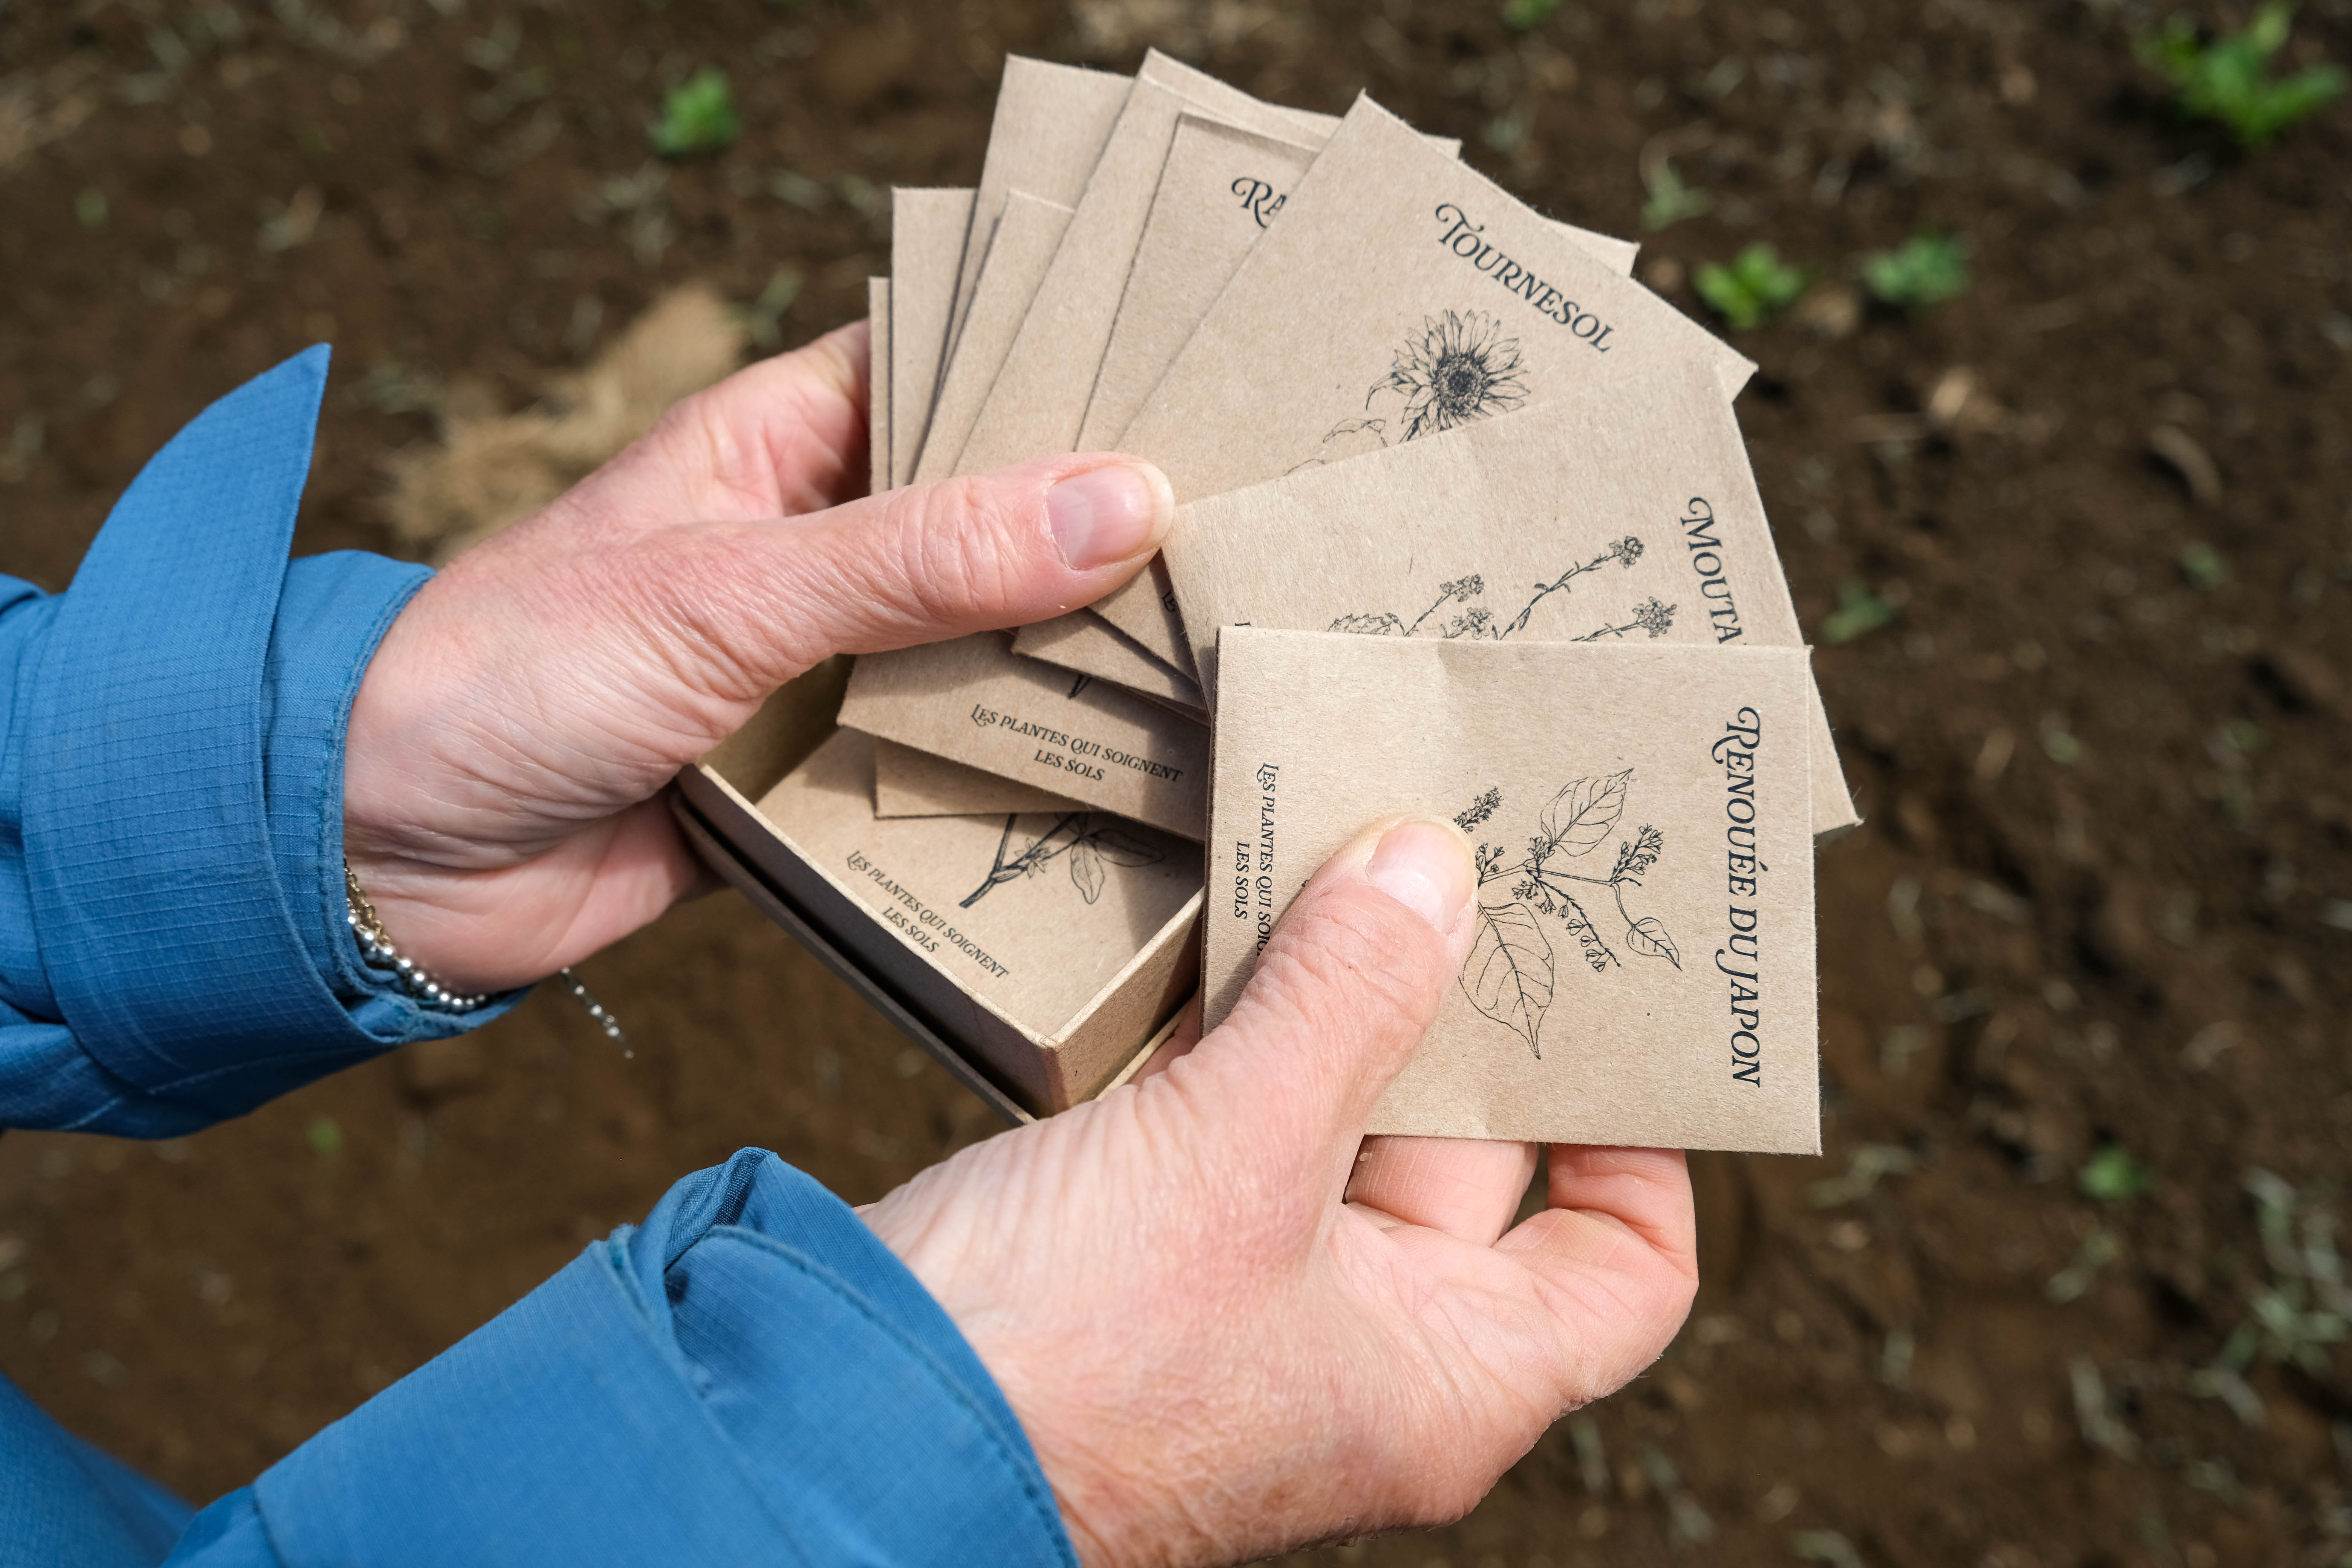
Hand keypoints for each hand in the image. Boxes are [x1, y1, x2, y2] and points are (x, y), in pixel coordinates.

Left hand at [341, 321, 1174, 992]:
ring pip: (983, 652)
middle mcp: (814, 549)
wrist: (376, 856)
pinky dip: (1013, 782)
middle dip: (1104, 542)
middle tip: (1257, 547)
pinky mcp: (816, 778)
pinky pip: (944, 767)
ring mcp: (821, 666)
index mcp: (783, 447)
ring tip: (1225, 666)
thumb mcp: (729, 592)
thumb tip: (1124, 501)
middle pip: (995, 523)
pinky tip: (1120, 792)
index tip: (1211, 392)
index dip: (1078, 375)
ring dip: (1072, 671)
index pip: (959, 372)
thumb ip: (923, 556)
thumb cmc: (512, 674)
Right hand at [864, 819, 1697, 1565]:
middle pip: (1473, 1166)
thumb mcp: (1238, 1158)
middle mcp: (1360, 1347)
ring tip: (1352, 855)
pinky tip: (1229, 920)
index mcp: (1442, 1377)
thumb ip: (1346, 1005)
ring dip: (1340, 1002)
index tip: (1612, 1018)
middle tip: (1471, 868)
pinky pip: (1230, 1123)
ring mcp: (1246, 1295)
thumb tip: (1434, 871)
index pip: (1619, 1272)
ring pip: (1337, 1126)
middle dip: (1467, 1018)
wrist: (845, 1428)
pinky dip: (1240, 1027)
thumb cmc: (1067, 1357)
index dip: (1641, 1148)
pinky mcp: (1144, 1245)